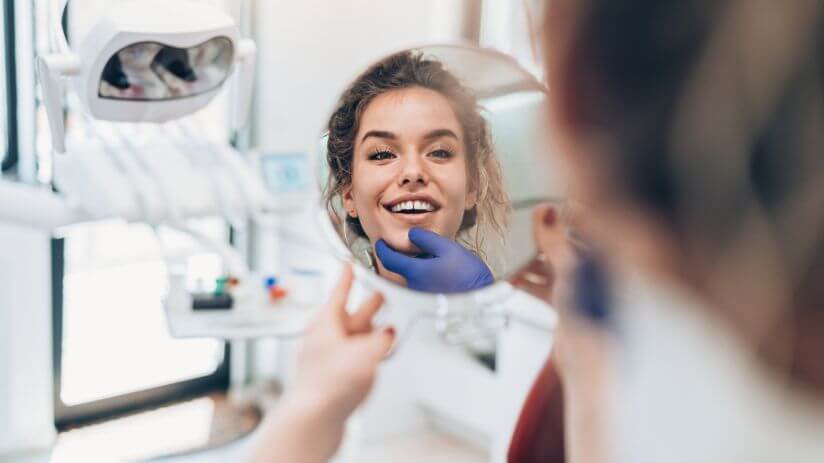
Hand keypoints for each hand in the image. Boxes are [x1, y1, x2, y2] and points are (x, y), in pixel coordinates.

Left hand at [289, 264, 394, 421]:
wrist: (311, 420)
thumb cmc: (329, 385)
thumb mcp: (366, 354)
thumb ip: (381, 340)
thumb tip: (388, 333)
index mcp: (327, 323)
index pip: (340, 291)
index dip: (347, 276)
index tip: (349, 263)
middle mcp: (324, 338)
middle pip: (350, 314)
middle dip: (368, 304)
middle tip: (381, 294)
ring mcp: (325, 358)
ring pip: (352, 337)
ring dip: (369, 331)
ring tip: (386, 328)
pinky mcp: (329, 377)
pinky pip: (351, 356)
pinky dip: (365, 352)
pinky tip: (373, 359)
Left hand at [375, 227, 494, 293]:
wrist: (482, 301)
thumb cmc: (468, 276)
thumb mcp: (449, 249)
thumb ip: (427, 239)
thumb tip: (411, 234)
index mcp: (415, 271)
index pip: (389, 259)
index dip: (382, 248)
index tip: (380, 242)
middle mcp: (413, 287)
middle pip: (401, 268)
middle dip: (406, 257)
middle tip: (419, 248)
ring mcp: (420, 297)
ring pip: (412, 277)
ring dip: (419, 268)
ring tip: (439, 262)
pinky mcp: (429, 304)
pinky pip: (421, 286)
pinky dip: (426, 278)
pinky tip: (443, 275)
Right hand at [529, 203, 612, 462]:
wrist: (588, 363)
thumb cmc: (592, 319)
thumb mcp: (571, 270)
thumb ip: (555, 241)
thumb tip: (547, 211)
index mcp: (606, 254)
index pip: (587, 220)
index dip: (564, 209)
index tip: (541, 201)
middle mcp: (596, 268)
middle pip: (564, 241)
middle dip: (540, 235)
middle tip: (517, 226)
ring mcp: (581, 286)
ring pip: (550, 263)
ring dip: (529, 259)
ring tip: (508, 251)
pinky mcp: (566, 303)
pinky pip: (543, 284)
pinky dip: (527, 280)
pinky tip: (509, 277)